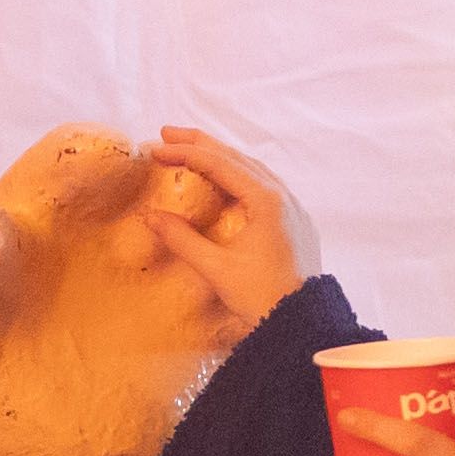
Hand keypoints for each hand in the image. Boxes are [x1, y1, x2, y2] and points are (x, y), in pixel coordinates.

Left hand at [0, 123, 293, 455]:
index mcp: (51, 218)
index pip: (84, 157)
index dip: (101, 155)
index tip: (118, 165)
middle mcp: (111, 240)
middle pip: (165, 183)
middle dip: (178, 189)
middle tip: (162, 227)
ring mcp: (154, 284)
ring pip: (208, 233)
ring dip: (216, 237)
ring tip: (200, 270)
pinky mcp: (188, 334)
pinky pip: (227, 300)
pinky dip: (236, 295)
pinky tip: (222, 312)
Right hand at [138, 128, 311, 322]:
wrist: (303, 322)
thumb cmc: (263, 297)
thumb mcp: (216, 269)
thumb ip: (183, 240)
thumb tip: (151, 217)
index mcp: (265, 201)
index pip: (219, 164)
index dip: (184, 153)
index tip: (156, 148)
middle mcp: (281, 196)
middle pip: (236, 157)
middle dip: (200, 144)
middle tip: (166, 133)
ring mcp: (290, 206)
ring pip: (250, 168)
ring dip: (219, 156)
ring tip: (190, 149)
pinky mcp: (292, 220)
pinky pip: (261, 185)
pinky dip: (235, 175)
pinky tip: (222, 180)